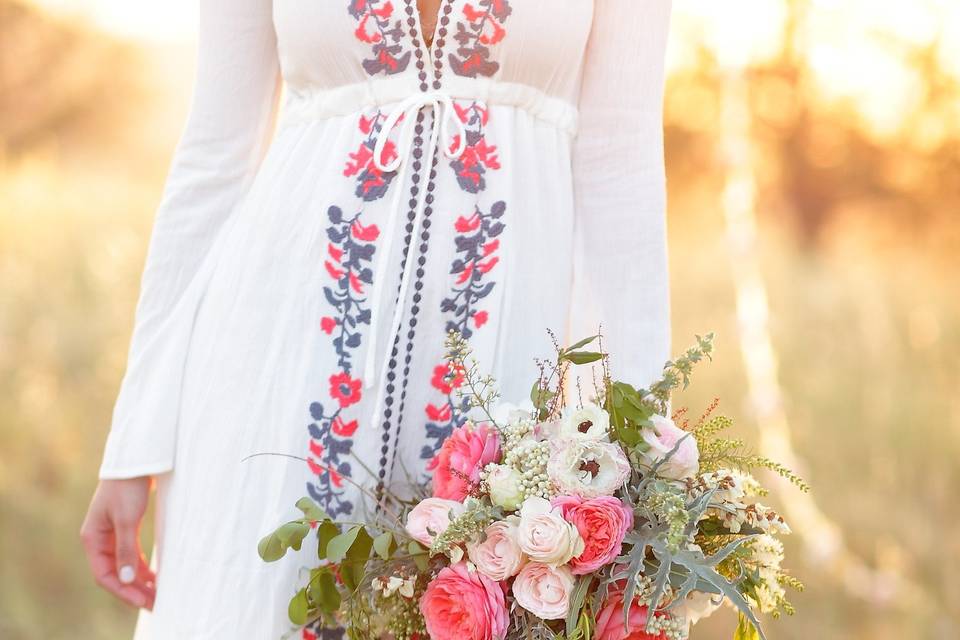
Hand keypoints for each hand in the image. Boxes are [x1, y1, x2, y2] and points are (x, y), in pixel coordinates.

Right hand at [80, 477, 156, 609]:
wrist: (137, 460)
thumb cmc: (128, 487)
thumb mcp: (127, 520)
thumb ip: (126, 549)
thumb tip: (127, 578)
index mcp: (93, 538)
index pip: (104, 575)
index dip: (123, 591)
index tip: (143, 601)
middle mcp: (100, 539)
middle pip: (115, 573)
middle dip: (134, 590)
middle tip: (155, 602)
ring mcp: (113, 533)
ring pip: (125, 565)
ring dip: (140, 580)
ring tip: (157, 593)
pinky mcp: (126, 527)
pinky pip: (132, 554)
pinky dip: (143, 566)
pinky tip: (155, 575)